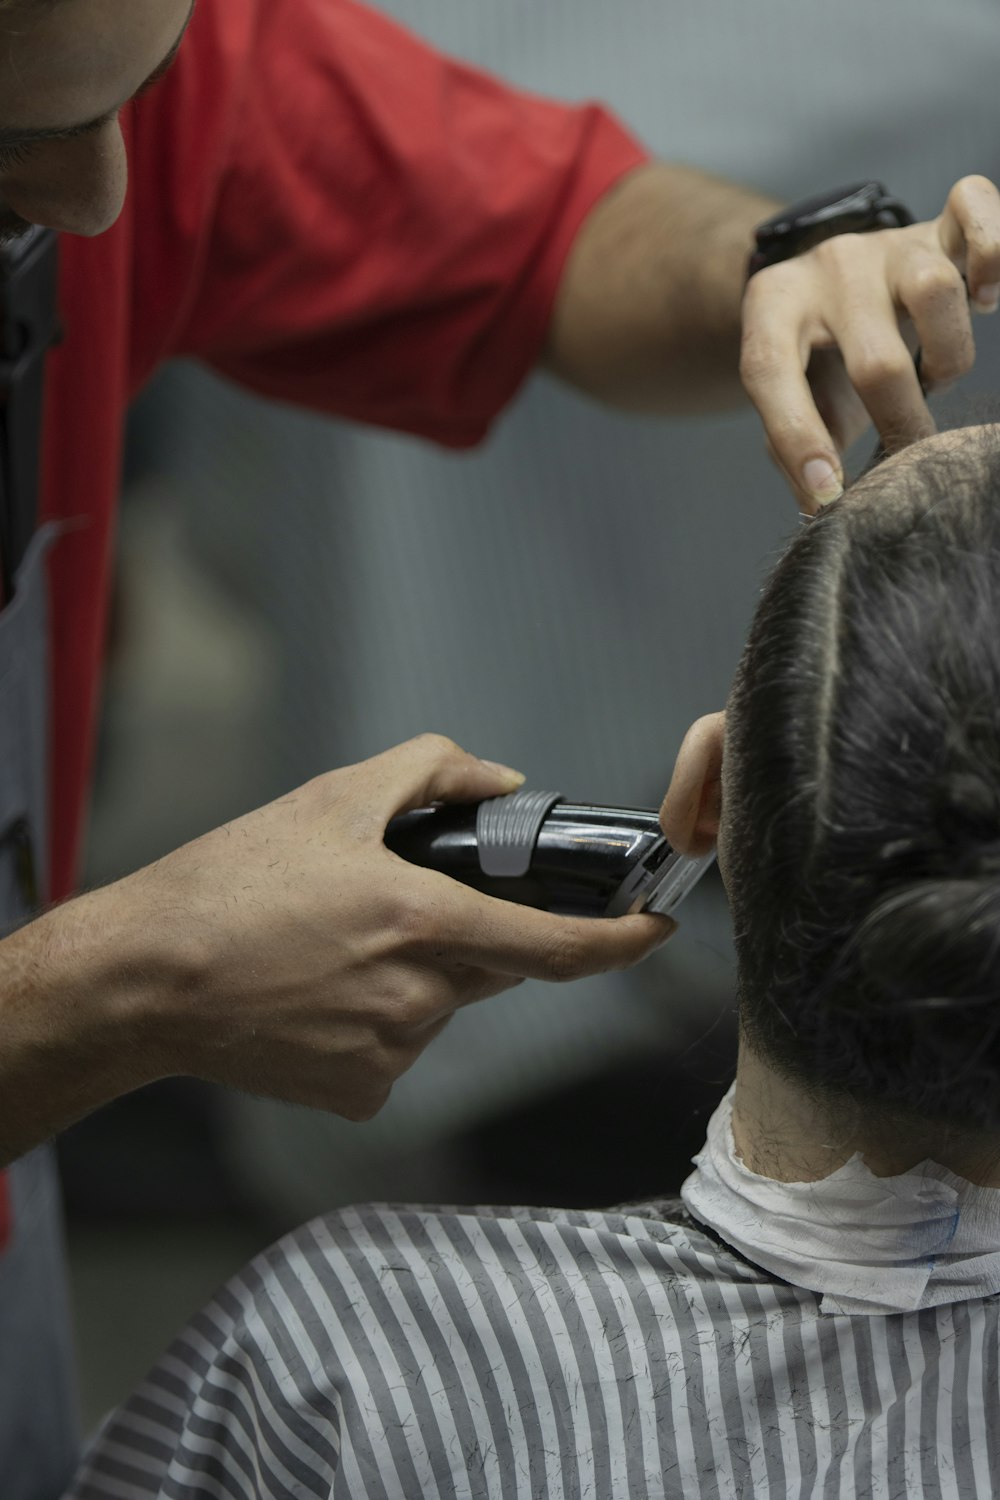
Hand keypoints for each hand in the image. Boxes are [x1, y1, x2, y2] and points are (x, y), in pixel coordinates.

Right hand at [123, 735, 671, 1119]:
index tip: (654, 930)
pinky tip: (317, 994)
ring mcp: (390, 1056)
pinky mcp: (360, 1095)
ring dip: (416, 975)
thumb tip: (502, 783)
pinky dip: (378, 1019)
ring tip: (331, 947)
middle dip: (468, 934)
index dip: (620, 943)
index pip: (557, 950)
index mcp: (422, 924)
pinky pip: (399, 1049)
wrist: (145, 979)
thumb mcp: (331, 799)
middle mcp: (418, 999)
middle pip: (492, 967)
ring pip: (442, 1007)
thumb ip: (432, 772)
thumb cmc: (230, 884)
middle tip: (393, 905)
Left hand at [740, 174, 999, 512]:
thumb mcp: (791, 398)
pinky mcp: (940, 227)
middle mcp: (828, 267)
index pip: (769, 371)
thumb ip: (796, 448)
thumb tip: (824, 506)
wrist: (831, 280)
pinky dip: (994, 252)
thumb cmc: (816, 360)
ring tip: (934, 379)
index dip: (797, 438)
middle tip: (909, 460)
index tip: (826, 495)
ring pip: (934, 293)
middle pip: (875, 358)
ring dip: (948, 358)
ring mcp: (888, 244)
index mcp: (772, 307)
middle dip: (901, 426)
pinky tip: (987, 299)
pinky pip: (976, 207)